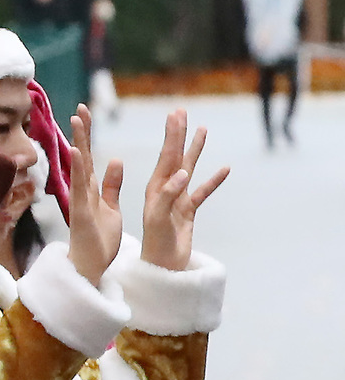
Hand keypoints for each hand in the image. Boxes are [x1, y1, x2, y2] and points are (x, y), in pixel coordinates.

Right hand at [67, 103, 121, 286]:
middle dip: (81, 133)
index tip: (85, 113)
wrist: (90, 270)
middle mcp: (83, 193)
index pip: (89, 158)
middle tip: (80, 107)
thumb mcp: (110, 208)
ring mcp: (81, 203)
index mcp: (91, 191)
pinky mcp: (83, 215)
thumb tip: (115, 160)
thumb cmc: (99, 242)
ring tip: (76, 120)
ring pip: (79, 168)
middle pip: (82, 157)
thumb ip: (111, 185)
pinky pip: (81, 190)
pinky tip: (76, 153)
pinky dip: (78, 171)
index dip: (87, 136)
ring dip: (78, 143)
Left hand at [141, 109, 228, 270]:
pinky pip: (203, 192)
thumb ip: (169, 195)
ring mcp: (177, 199)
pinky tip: (225, 168)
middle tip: (182, 112)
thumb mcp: (158, 218)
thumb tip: (183, 172)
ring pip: (189, 168)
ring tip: (202, 129)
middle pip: (175, 156)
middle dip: (179, 134)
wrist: (162, 267)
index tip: (175, 114)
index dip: (172, 135)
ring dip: (195, 149)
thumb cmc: (155, 243)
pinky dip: (214, 181)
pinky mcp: (188, 212)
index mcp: (156, 188)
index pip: (166, 156)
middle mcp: (166, 189)